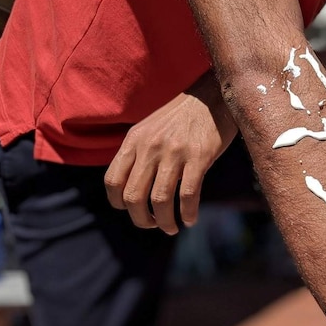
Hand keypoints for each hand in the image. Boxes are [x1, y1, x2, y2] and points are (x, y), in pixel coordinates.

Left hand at [104, 72, 236, 234]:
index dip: (119, 203)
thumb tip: (131, 184)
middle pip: (133, 196)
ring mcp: (174, 153)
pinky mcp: (199, 158)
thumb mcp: (151, 129)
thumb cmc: (182, 117)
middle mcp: (150, 147)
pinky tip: (190, 219)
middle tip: (153, 225)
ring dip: (165, 222)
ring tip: (172, 228)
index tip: (134, 210)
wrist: (212, 97)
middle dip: (141, 219)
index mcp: (134, 140)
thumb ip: (139, 152)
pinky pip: (188, 195)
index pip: (113, 181)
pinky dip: (187, 213)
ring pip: (159, 200)